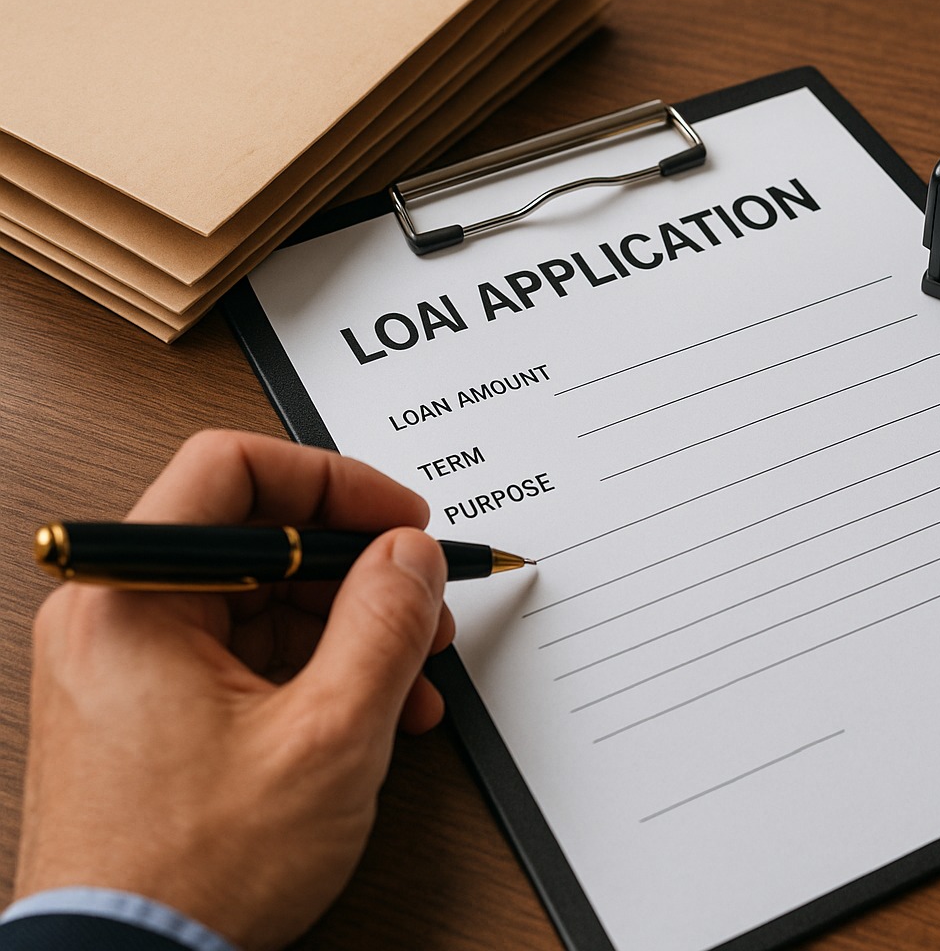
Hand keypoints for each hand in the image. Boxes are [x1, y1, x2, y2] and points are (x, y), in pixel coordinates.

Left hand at [13, 430, 454, 949]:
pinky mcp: (144, 709)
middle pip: (255, 539)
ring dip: (348, 627)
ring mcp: (124, 665)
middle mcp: (112, 617)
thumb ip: (384, 624)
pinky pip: (241, 654)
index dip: (335, 483)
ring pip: (258, 600)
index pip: (235, 471)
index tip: (399, 519)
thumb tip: (410, 554)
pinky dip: (312, 669)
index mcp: (131, 598)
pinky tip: (370, 710)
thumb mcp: (329, 735)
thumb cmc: (195, 873)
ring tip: (411, 674)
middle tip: (422, 604)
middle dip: (357, 570)